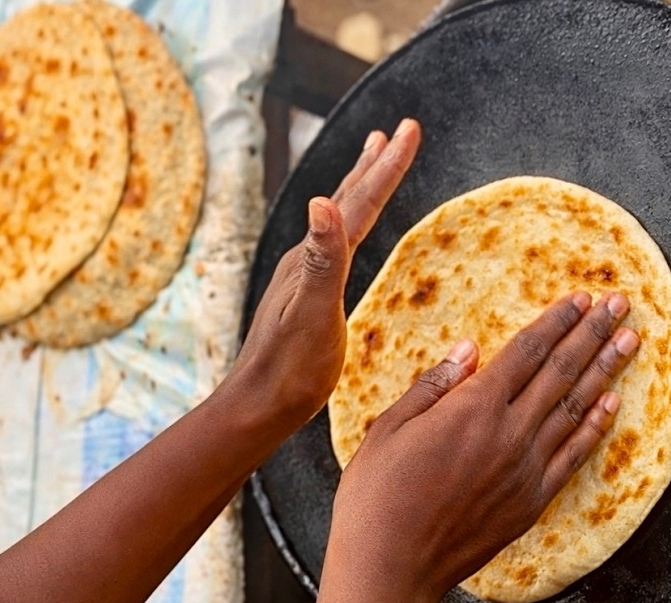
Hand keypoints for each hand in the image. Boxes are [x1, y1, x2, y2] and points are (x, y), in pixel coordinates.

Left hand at [226, 119, 421, 429]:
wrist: (259, 406)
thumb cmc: (290, 369)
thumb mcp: (314, 314)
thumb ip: (322, 260)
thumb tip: (321, 202)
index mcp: (315, 258)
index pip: (359, 201)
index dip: (388, 165)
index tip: (410, 128)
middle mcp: (308, 258)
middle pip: (349, 199)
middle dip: (377, 163)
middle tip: (399, 130)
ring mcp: (305, 275)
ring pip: (339, 218)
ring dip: (360, 186)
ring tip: (373, 158)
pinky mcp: (308, 296)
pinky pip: (335, 245)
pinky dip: (349, 224)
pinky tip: (346, 233)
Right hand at [329, 291, 640, 602]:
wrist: (393, 565)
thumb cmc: (377, 496)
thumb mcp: (389, 428)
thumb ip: (433, 386)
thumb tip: (468, 350)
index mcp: (472, 408)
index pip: (526, 351)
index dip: (556, 321)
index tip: (580, 297)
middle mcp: (509, 433)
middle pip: (560, 371)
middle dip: (592, 333)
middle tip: (622, 304)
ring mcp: (526, 469)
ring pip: (576, 408)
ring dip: (606, 370)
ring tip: (630, 341)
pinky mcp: (531, 501)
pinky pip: (574, 455)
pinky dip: (596, 426)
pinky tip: (612, 403)